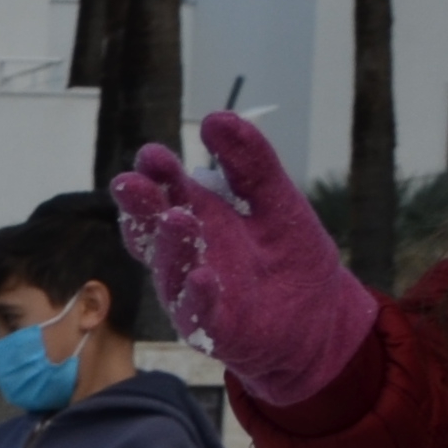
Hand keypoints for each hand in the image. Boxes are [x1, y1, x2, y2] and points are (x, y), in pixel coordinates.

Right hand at [111, 114, 376, 413]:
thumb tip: (215, 118)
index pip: (165, 192)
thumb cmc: (287, 255)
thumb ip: (248, 162)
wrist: (316, 316)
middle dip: (141, 208)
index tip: (151, 155)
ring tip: (176, 219)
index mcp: (196, 217)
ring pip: (170, 271)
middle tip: (131, 184)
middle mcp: (185, 255)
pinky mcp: (212, 329)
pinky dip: (197, 297)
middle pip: (152, 230)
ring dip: (170, 246)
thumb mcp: (275, 198)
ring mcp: (192, 293)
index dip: (155, 174)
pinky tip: (204, 277)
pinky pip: (196, 315)